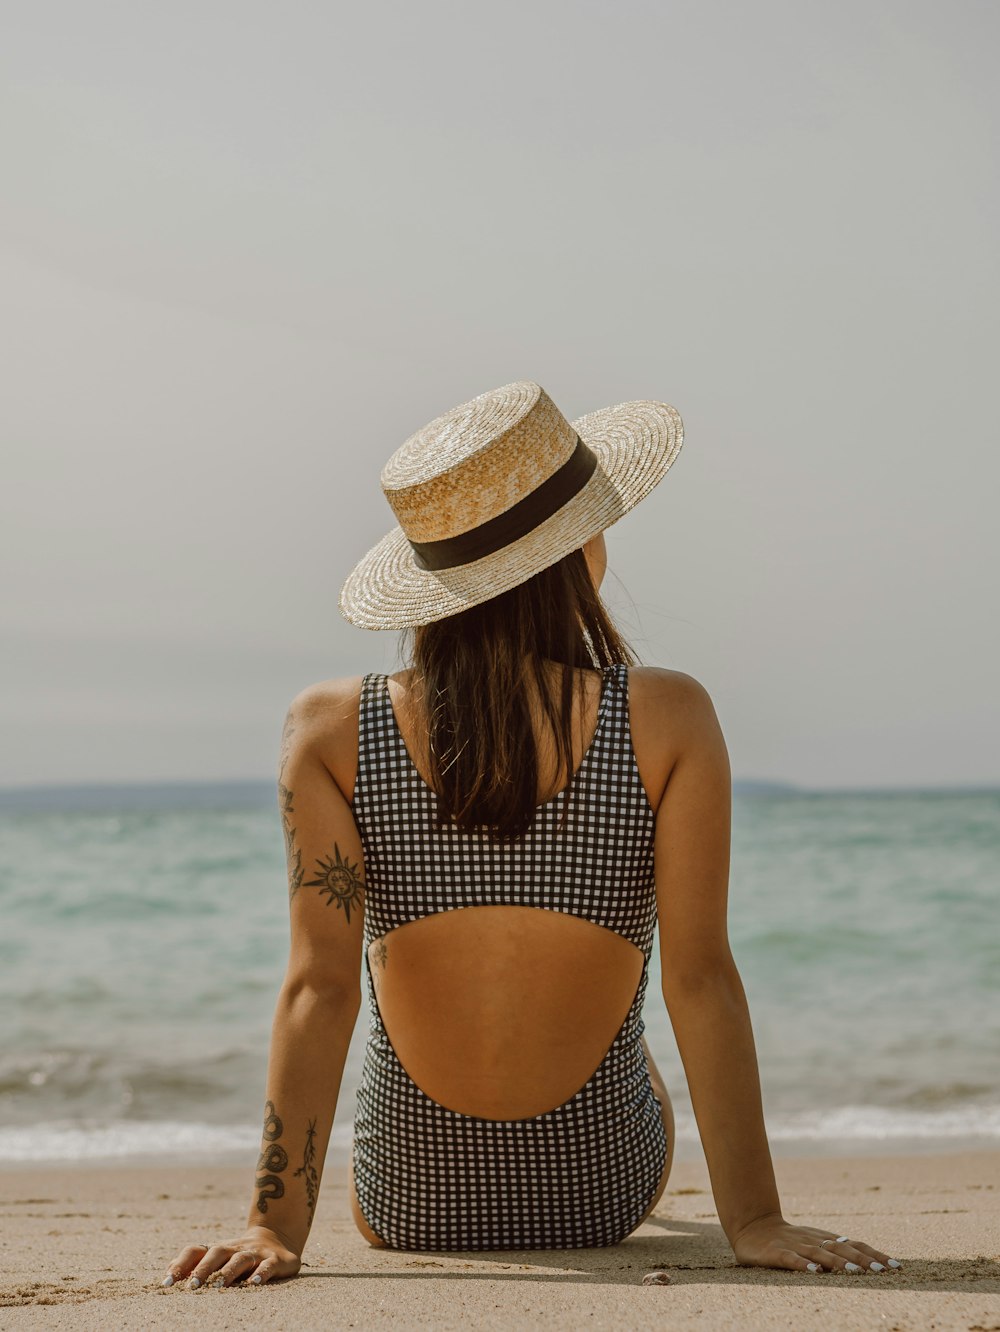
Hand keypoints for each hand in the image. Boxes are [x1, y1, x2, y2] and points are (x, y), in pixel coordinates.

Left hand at [161, 1226, 301, 1287]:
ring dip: (229, 1271)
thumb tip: (168, 1271)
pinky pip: (268, 1265)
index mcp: (218, 1249)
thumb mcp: (219, 1256)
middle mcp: (235, 1248)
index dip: (181, 1265)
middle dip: (204, 1268)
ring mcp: (256, 1253)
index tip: (167, 1283)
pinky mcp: (275, 1260)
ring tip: (219, 1285)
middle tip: (192, 1286)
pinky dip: (261, 1273)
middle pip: (217, 1252)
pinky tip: (254, 1283)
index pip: (196, 1251)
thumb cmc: (239, 1253)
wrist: (277, 1236)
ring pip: (241, 1258)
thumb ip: (196, 1262)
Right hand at [732, 1213, 902, 1273]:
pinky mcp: (776, 1253)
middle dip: (862, 1260)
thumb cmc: (787, 1239)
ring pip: (820, 1254)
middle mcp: (813, 1240)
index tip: (895, 1265)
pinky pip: (791, 1259)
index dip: (874, 1254)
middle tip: (882, 1271)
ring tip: (855, 1272)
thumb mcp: (813, 1242)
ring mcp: (795, 1246)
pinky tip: (814, 1272)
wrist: (751, 1226)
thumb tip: (864, 1262)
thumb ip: (834, 1251)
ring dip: (839, 1262)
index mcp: (824, 1238)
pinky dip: (803, 1265)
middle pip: (842, 1249)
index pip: (854, 1244)